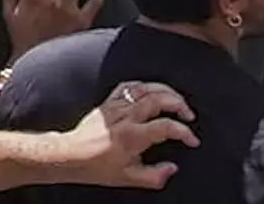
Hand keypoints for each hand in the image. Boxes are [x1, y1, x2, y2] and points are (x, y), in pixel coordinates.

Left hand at [55, 79, 197, 187]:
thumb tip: (172, 169)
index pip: (166, 126)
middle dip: (179, 104)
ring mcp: (115, 107)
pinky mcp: (107, 102)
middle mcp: (125, 117)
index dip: (184, 132)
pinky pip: (127, 86)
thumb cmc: (97, 167)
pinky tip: (152, 91)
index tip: (192, 140)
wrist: (71, 156)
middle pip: (158, 99)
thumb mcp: (129, 179)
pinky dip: (143, 85)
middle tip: (189, 115)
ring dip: (165, 91)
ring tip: (177, 100)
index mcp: (132, 136)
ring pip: (144, 88)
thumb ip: (154, 176)